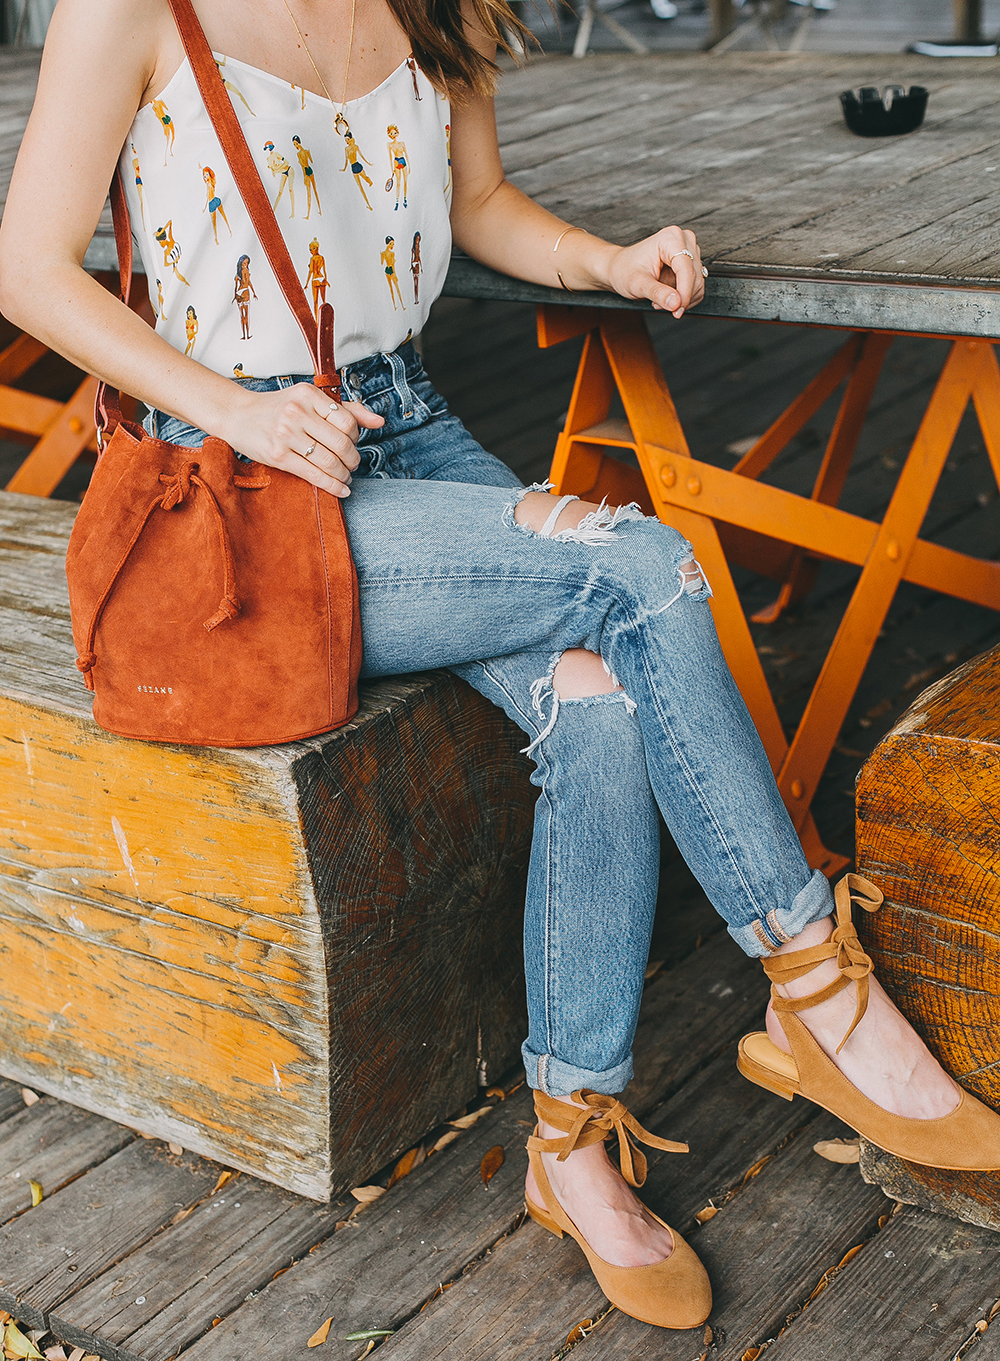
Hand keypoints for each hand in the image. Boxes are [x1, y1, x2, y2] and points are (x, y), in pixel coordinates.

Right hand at [224, 383, 383, 496]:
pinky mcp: (277, 455)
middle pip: (341, 443)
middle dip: (353, 460)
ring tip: (345, 477)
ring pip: (329, 461)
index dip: (356, 436)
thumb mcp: (309, 400)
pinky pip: (313, 474)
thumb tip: (379, 422)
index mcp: (308, 395)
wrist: (238, 415)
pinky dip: (332, 485)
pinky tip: (340, 489)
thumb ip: (345, 409)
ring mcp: (286, 434)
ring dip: (343, 475)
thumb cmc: (277, 408)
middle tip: (352, 465)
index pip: (347, 421)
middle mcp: (297, 412)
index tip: (353, 443)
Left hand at [605, 226, 705, 318]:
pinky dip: (683, 297)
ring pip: (698, 283)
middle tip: (659, 304)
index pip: (686, 269)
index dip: (684, 293)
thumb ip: (657, 293)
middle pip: (695, 277)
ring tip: (659, 298)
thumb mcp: (637, 284)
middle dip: (680, 297)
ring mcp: (689, 250)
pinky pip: (696, 286)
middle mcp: (684, 240)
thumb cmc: (624, 270)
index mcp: (671, 238)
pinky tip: (667, 295)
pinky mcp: (691, 262)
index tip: (677, 310)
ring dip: (681, 298)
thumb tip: (676, 303)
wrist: (619, 268)